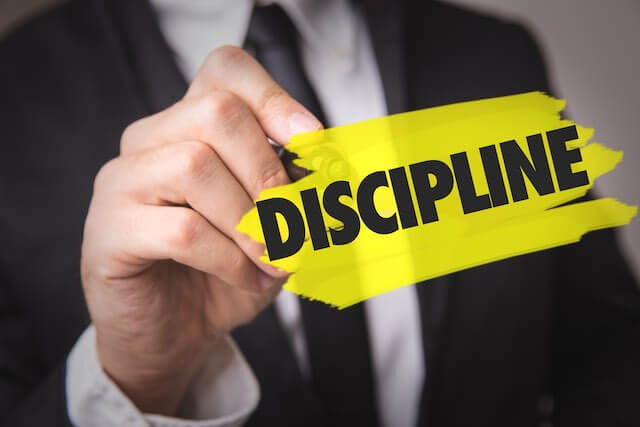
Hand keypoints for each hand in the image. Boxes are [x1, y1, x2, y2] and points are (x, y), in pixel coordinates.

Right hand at [80, 46, 321, 414]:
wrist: (173, 333)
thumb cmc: (224, 272)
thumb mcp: (274, 228)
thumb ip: (298, 194)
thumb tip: (334, 170)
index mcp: (189, 126)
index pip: (225, 70)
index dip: (275, 97)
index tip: (311, 140)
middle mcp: (149, 142)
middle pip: (216, 113)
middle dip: (269, 172)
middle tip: (293, 223)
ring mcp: (121, 184)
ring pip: (194, 166)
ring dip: (251, 222)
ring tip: (273, 259)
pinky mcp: (108, 232)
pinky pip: (180, 230)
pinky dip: (229, 259)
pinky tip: (245, 278)